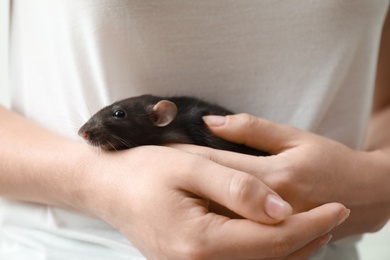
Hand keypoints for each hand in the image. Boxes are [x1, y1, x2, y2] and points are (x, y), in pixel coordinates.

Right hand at [78, 145, 348, 258]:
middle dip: (307, 239)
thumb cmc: (144, 171)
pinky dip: (266, 252)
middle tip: (332, 216)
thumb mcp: (189, 166)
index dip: (310, 224)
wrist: (107, 189)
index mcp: (199, 242)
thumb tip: (282, 209)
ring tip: (315, 226)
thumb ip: (237, 189)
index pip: (272, 240)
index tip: (336, 207)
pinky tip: (275, 234)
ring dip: (291, 249)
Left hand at [172, 114, 389, 240]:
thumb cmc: (333, 161)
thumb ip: (251, 129)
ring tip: (171, 198)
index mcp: (277, 178)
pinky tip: (204, 219)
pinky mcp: (276, 244)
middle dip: (188, 185)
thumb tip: (211, 122)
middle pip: (218, 199)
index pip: (220, 166)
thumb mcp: (295, 137)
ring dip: (200, 209)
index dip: (190, 156)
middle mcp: (272, 208)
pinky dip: (222, 229)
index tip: (163, 151)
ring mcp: (273, 231)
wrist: (367, 195)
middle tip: (156, 175)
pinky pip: (243, 242)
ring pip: (226, 223)